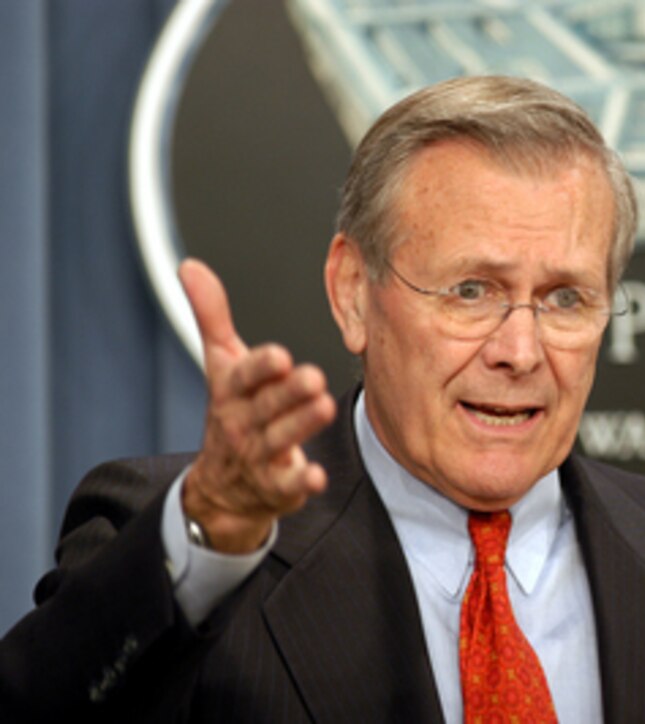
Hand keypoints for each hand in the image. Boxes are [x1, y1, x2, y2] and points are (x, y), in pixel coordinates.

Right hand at [178, 259, 336, 552]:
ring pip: (280, 439)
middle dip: (288, 393)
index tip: (280, 356)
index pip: (243, 376)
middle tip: (314, 377)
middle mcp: (242, 424)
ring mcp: (258, 457)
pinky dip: (301, 481)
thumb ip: (211, 317)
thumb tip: (190, 265)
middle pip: (265, 406)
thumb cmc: (231, 413)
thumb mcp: (220, 365)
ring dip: (302, 424)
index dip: (261, 367)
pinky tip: (317, 475)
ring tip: (326, 406)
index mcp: (231, 392)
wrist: (220, 489)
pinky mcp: (276, 487)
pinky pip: (288, 485)